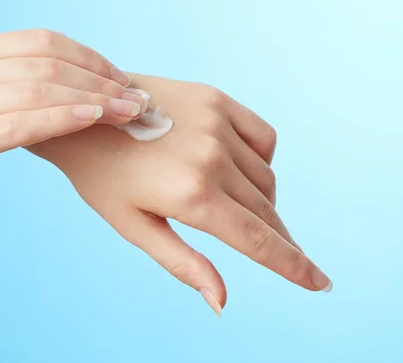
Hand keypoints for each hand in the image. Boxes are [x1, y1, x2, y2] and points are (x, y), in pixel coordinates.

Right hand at [0, 30, 148, 246]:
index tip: (122, 79)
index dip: (91, 58)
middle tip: (138, 99)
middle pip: (49, 62)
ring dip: (95, 98)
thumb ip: (7, 93)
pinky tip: (93, 119)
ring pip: (40, 88)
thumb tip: (65, 94)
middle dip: (103, 79)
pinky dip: (62, 117)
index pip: (43, 42)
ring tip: (130, 112)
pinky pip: (20, 122)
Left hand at [29, 74, 331, 314]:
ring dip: (265, 201)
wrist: (82, 113)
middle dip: (279, 237)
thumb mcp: (134, 226)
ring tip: (241, 209)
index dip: (293, 265)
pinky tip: (242, 169)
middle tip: (285, 253)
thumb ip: (183, 263)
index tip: (321, 282)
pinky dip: (263, 159)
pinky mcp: (216, 99)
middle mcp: (212, 158)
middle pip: (266, 211)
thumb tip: (222, 303)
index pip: (258, 240)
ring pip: (266, 176)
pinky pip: (263, 137)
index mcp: (191, 196)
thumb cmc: (101, 176)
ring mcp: (217, 123)